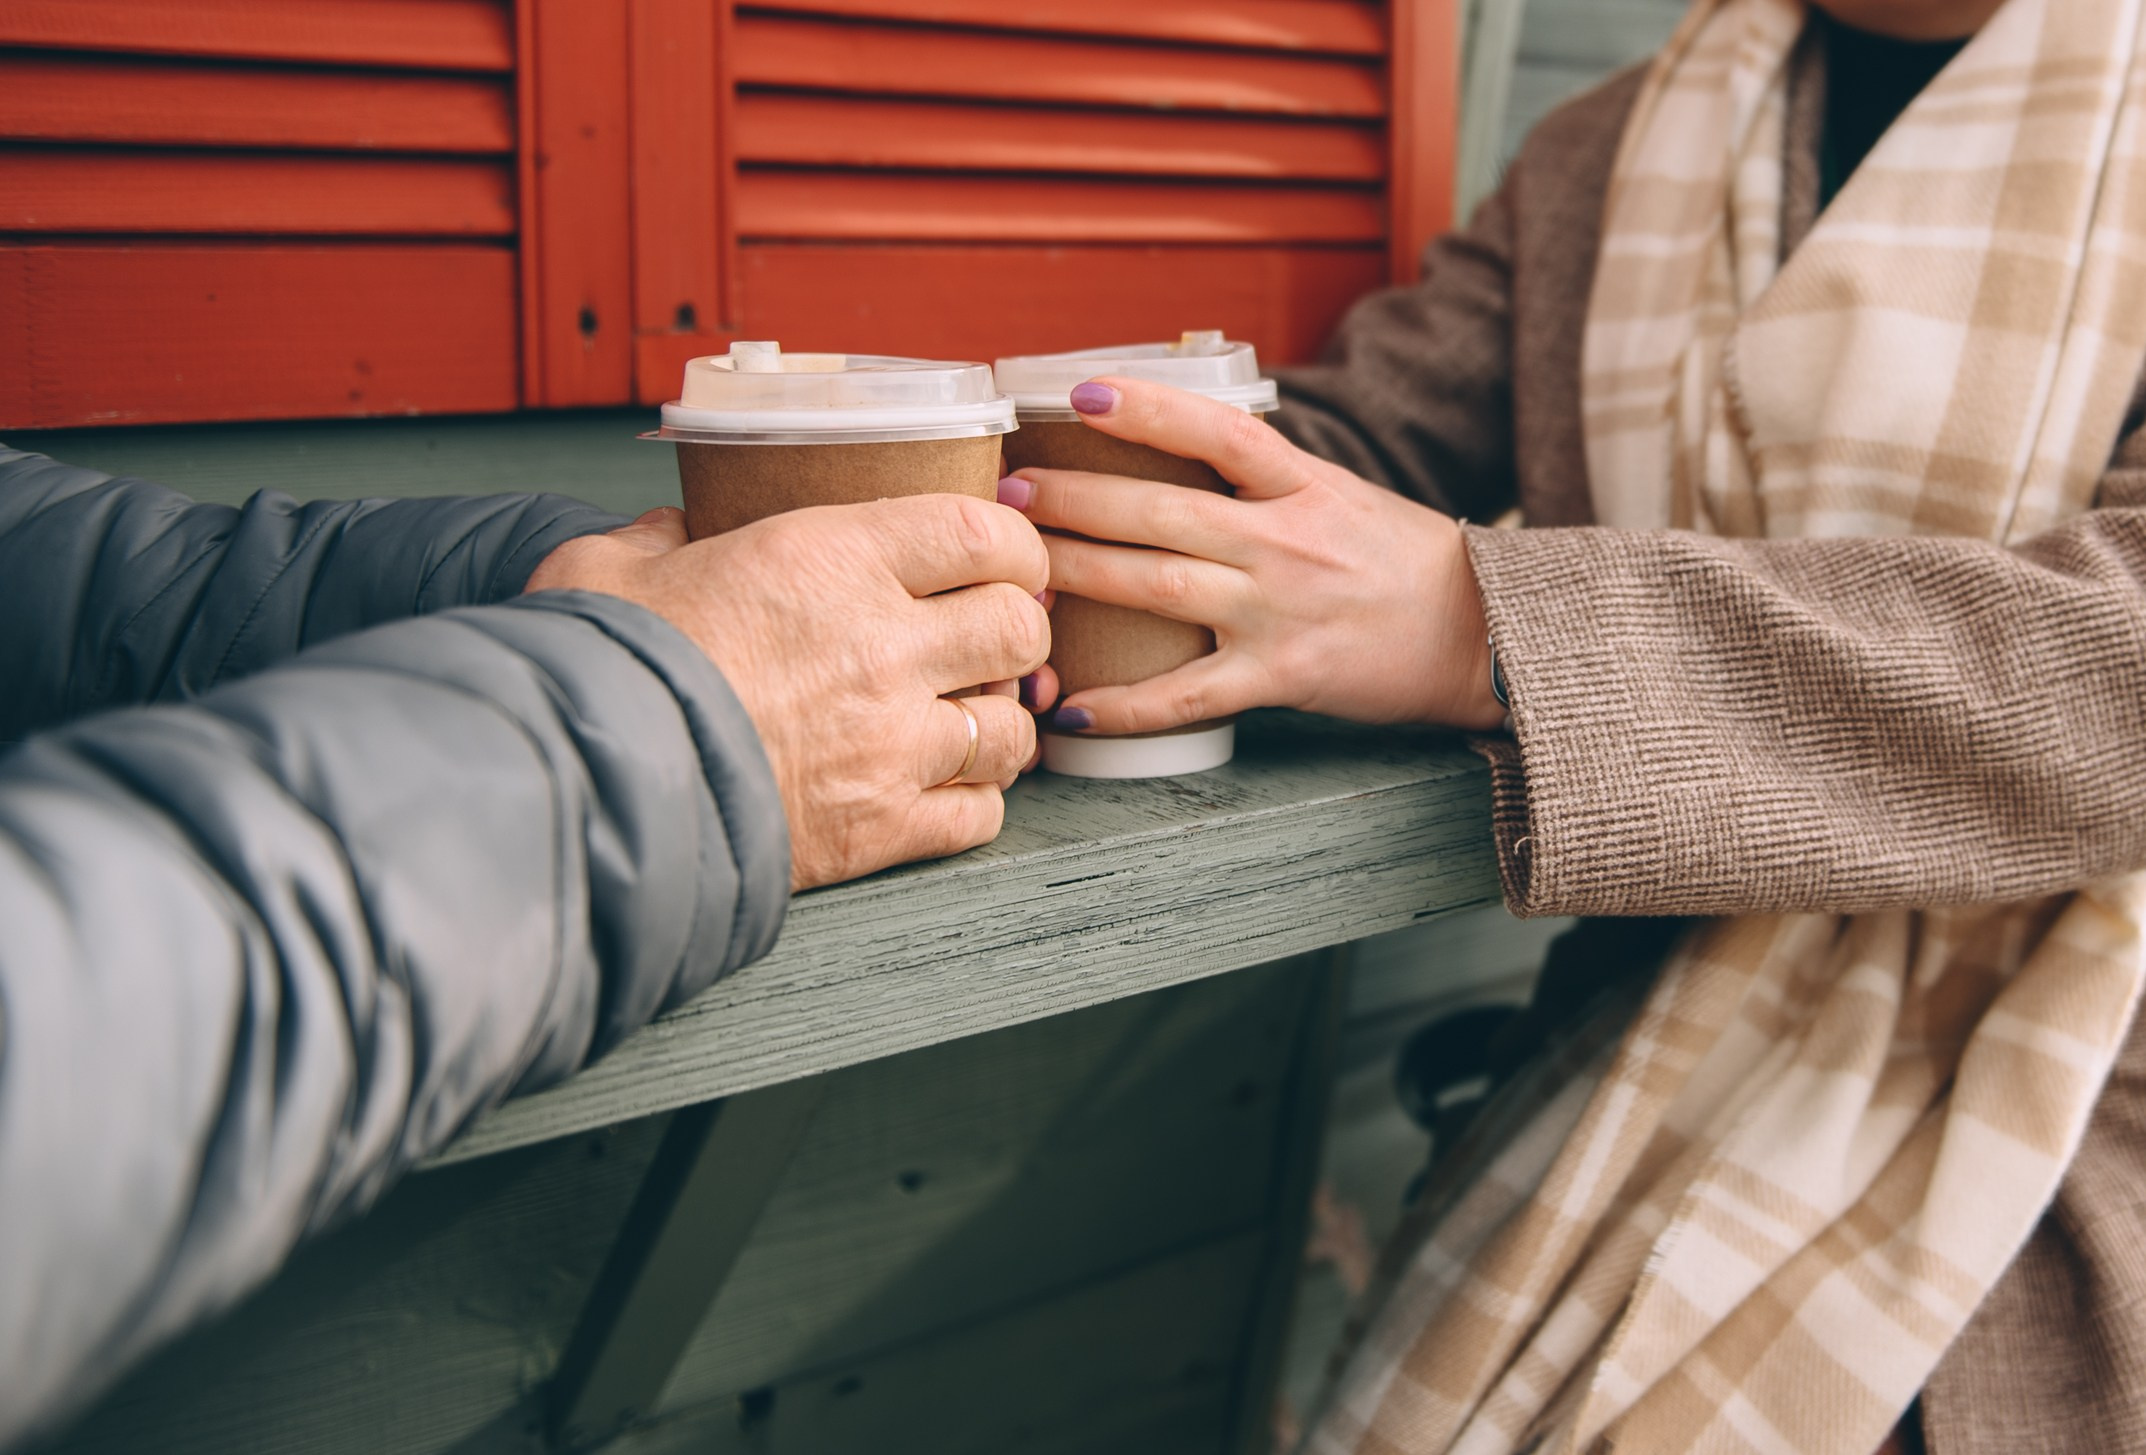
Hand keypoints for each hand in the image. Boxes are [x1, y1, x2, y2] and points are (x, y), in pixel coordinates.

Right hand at [525, 500, 1051, 888]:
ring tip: (968, 722)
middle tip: (987, 641)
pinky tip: (944, 790)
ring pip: (1013, 730)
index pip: (982, 532)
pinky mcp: (881, 828)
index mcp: (831, 560)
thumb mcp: (607, 565)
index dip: (1013, 546)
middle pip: (1021, 628)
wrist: (586, 786)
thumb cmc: (599, 667)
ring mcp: (892, 744)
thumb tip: (672, 532)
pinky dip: (973, 803)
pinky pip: (978, 816)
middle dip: (1017, 632)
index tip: (1004, 560)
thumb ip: (656, 537)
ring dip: (999, 725)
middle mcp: (883, 647)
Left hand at [1005, 378, 1504, 735]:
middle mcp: (1286, 543)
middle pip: (1163, 512)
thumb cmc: (1406, 563)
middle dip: (1077, 500)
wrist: (1486, 634)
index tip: (1080, 391)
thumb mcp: (1341, 495)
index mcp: (1304, 486)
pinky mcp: (1283, 677)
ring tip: (1018, 573)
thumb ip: (1266, 478)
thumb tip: (1184, 443)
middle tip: (1007, 493)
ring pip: (1160, 589)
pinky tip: (1072, 707)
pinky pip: (1188, 695)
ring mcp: (1281, 611)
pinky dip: (1126, 706)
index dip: (1148, 407)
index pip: (1218, 431)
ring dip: (1081, 577)